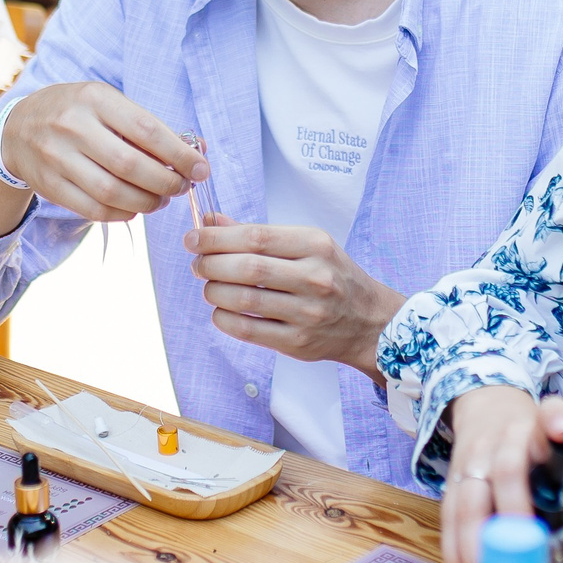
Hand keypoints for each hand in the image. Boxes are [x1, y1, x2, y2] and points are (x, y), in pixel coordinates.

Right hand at [0, 83, 203, 223]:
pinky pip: (94, 210)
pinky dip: (123, 214)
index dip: (179, 154)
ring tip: (161, 199)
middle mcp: (73, 126)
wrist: (18, 128)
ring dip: (147, 202)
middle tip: (181, 187)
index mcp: (95, 98)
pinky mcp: (49, 185)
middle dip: (166, 182)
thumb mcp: (109, 104)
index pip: (146, 130)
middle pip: (130, 165)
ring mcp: (57, 157)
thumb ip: (150, 126)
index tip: (201, 169)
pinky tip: (135, 208)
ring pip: (112, 192)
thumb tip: (198, 149)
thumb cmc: (78, 114)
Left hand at [185, 218, 404, 375]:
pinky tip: (220, 310)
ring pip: (243, 300)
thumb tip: (211, 220)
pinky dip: (223, 319)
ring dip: (214, 291)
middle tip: (197, 264)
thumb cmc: (332, 276)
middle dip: (210, 264)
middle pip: (247, 268)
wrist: (369, 321)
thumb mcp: (307, 245)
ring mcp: (308, 313)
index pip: (255, 237)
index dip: (217, 238)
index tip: (194, 239)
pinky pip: (248, 330)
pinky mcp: (298, 342)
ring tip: (209, 286)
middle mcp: (315, 278)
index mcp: (315, 245)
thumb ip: (259, 233)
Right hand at [440, 389, 562, 562]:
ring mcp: (473, 460)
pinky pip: (448, 517)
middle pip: (507, 471)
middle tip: (525, 557)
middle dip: (514, 511)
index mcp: (542, 435)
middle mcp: (505, 441)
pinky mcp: (451, 481)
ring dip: (477, 545)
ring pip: (469, 499)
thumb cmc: (541, 462)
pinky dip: (456, 552)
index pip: (549, 416)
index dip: (555, 420)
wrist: (490, 415)